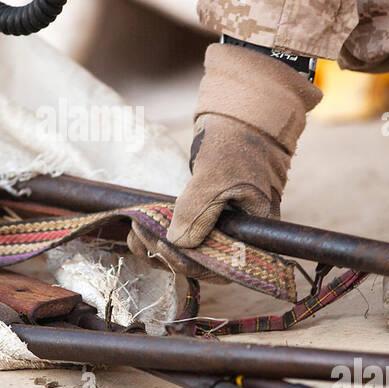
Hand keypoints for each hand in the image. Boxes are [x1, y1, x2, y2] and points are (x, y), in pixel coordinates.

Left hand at [128, 43, 321, 277]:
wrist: (239, 120)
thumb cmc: (236, 146)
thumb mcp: (216, 177)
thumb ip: (198, 212)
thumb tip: (178, 244)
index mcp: (253, 235)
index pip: (219, 267)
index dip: (187, 262)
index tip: (161, 245)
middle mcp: (239, 239)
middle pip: (200, 264)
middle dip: (167, 254)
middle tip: (139, 235)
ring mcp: (221, 230)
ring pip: (187, 253)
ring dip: (159, 247)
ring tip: (135, 233)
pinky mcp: (205, 219)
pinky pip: (183, 237)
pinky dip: (162, 235)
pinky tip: (141, 229)